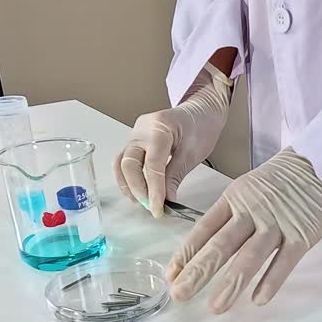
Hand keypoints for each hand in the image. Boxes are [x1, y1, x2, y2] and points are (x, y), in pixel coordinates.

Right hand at [114, 63, 232, 217]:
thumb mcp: (193, 153)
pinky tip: (139, 193)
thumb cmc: (200, 126)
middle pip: (129, 164)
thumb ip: (175, 177)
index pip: (152, 164)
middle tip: (152, 208)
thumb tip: (165, 201)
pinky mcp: (133, 143)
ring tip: (145, 203)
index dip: (153, 189)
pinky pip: (124, 163)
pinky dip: (129, 180)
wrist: (200, 112)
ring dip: (129, 187)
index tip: (157, 208)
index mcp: (159, 126)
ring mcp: (134, 135)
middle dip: (138, 190)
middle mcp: (141, 129)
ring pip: (121, 165)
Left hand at [167, 148, 321, 312]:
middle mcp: (252, 212)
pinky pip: (284, 262)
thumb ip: (228, 215)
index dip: (186, 253)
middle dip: (198, 272)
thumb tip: (202, 247)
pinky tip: (258, 300)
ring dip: (231, 284)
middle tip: (180, 294)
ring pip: (249, 257)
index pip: (204, 229)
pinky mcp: (301, 235)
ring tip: (216, 307)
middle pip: (221, 245)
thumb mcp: (247, 188)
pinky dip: (270, 281)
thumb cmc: (281, 181)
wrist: (320, 163)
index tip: (171, 275)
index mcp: (234, 199)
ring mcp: (277, 224)